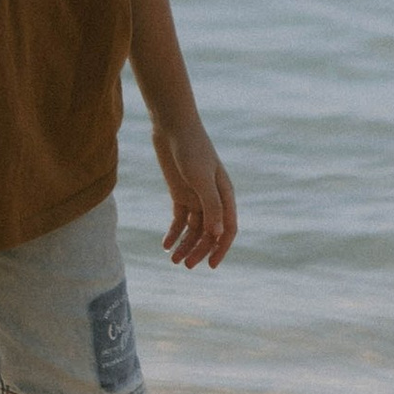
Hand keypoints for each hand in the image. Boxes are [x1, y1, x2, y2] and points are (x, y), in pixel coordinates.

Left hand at [152, 121, 237, 270]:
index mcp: (225, 195)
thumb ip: (211, 206)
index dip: (221, 248)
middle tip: (183, 265)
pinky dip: (174, 232)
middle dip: (198, 250)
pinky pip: (179, 219)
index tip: (211, 266)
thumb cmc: (192, 149)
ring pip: (193, 228)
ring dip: (185, 244)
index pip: (228, 229)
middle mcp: (213, 198)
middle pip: (209, 232)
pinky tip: (165, 244)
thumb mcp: (202, 179)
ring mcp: (196, 196)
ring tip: (172, 259)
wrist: (173, 127)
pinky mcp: (180, 193)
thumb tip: (218, 235)